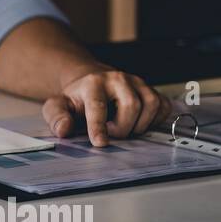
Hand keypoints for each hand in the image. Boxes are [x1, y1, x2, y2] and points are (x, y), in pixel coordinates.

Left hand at [41, 66, 170, 146]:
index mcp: (93, 83)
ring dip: (140, 125)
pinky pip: (163, 107)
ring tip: (124, 127)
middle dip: (122, 128)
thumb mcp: (58, 106)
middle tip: (111, 133)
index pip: (98, 105)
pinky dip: (154, 120)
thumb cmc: (76, 99)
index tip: (100, 143)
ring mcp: (137, 82)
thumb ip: (56, 117)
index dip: (99, 126)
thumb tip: (63, 130)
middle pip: (131, 106)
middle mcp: (117, 79)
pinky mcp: (151, 89)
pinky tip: (138, 122)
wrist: (91, 82)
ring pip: (151, 105)